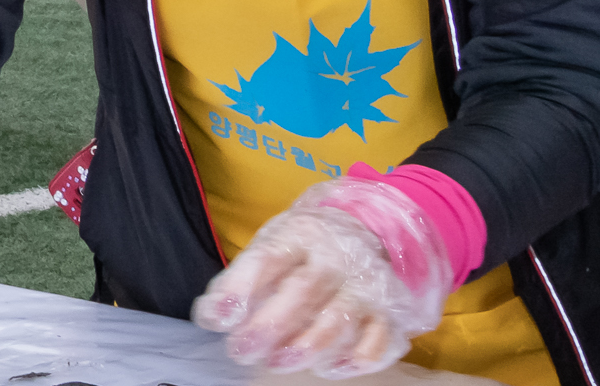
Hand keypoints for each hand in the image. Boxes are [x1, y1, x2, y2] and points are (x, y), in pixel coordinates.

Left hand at [192, 176, 452, 376]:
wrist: (369, 231)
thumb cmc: (305, 250)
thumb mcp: (270, 247)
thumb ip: (240, 280)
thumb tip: (210, 316)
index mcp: (299, 235)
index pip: (267, 259)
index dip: (241, 288)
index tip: (218, 318)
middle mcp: (335, 259)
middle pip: (303, 291)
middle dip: (270, 325)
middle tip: (242, 351)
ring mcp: (365, 286)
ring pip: (340, 318)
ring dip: (308, 346)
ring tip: (278, 362)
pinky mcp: (389, 313)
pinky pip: (377, 341)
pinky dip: (354, 359)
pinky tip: (328, 368)